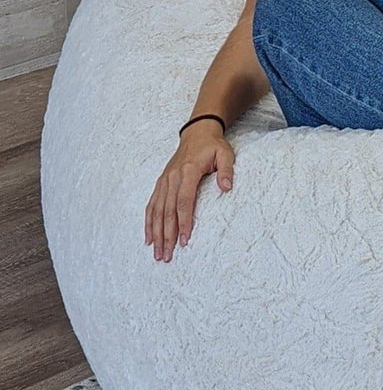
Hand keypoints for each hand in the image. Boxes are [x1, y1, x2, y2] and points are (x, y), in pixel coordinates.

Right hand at [145, 122, 234, 262]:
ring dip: (156, 233)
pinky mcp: (161, 183)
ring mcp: (164, 181)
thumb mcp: (225, 153)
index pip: (184, 201)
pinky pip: (152, 205)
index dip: (183, 222)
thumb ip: (227, 170)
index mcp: (188, 172)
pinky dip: (149, 222)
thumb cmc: (213, 146)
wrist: (197, 133)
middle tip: (168, 256)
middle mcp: (172, 178)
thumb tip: (227, 187)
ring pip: (157, 211)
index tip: (184, 240)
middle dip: (166, 235)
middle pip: (168, 211)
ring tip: (158, 253)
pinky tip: (149, 238)